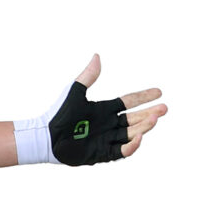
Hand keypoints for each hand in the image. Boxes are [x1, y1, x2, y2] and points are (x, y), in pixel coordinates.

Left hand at [26, 55, 166, 164]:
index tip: (159, 92)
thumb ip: (88, 76)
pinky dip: (131, 145)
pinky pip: (121, 151)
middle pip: (134, 119)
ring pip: (131, 134)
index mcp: (104, 110)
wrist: (45, 136)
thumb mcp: (75, 92)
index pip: (128, 102)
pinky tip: (139, 137)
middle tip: (164, 108)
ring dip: (144, 126)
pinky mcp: (101, 154)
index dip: (144, 97)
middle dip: (150, 113)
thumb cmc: (58, 114)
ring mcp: (106, 139)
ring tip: (155, 118)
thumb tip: (97, 56)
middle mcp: (108, 125)